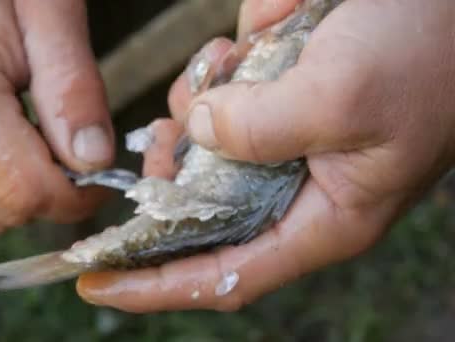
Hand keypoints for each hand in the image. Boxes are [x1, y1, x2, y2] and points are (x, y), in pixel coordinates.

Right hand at [0, 0, 114, 232]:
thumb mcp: (46, 11)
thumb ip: (73, 89)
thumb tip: (95, 161)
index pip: (29, 194)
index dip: (80, 192)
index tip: (101, 167)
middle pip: (12, 210)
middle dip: (52, 181)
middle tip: (56, 124)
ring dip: (20, 181)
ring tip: (16, 117)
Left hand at [76, 0, 454, 311]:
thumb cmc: (426, 53)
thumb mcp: (344, 96)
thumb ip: (264, 127)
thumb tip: (201, 127)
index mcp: (324, 217)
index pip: (227, 274)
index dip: (157, 285)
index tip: (95, 281)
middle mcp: (297, 189)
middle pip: (201, 211)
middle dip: (165, 180)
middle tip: (158, 141)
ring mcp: (284, 142)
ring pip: (202, 150)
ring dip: (189, 115)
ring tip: (214, 76)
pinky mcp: (275, 99)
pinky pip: (217, 101)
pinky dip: (207, 79)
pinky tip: (230, 52)